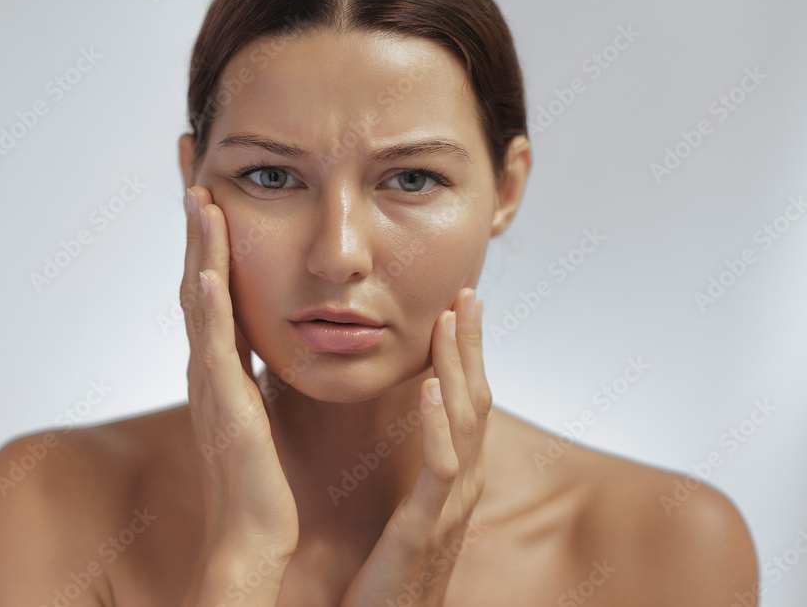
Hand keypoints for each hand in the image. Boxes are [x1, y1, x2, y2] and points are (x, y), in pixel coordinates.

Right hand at [180, 186, 298, 571]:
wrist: (252, 531)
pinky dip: (211, 310)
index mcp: (219, 359)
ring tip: (199, 194)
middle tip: (190, 156)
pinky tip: (209, 273)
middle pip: (195, 273)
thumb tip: (263, 330)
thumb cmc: (258, 473)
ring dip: (199, 248)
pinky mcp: (226, 408)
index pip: (210, 277)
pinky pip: (215, 351)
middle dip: (194, 216)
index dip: (206, 227)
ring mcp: (211, 383)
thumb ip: (252, 365)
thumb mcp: (256, 403)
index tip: (207, 176)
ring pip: (200, 301)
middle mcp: (207, 362)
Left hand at [339, 286, 490, 606]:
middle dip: (471, 345)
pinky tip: (429, 389)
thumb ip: (414, 469)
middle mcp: (460, 485)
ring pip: (465, 424)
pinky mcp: (425, 529)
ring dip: (458, 368)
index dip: (466, 352)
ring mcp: (449, 506)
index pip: (466, 400)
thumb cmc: (390, 574)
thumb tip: (409, 428)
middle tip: (466, 293)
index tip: (459, 304)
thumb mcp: (407, 509)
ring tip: (449, 321)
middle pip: (476, 400)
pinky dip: (438, 426)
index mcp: (452, 476)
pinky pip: (439, 470)